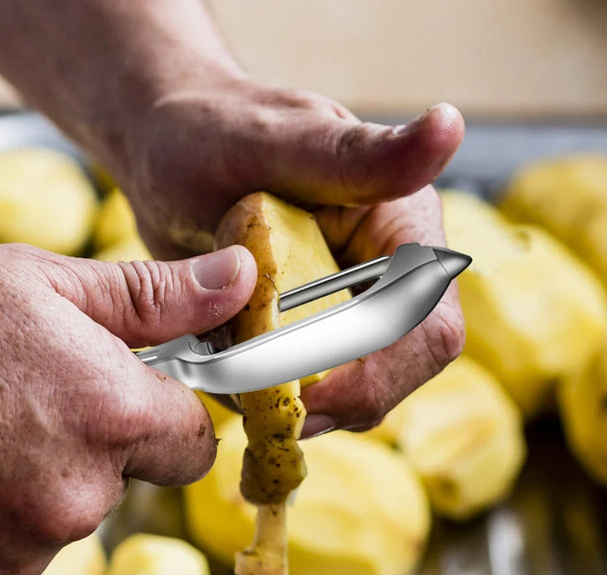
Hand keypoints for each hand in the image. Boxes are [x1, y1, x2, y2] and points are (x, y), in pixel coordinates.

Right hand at [0, 243, 255, 574]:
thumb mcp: (36, 282)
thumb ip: (153, 297)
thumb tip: (237, 283)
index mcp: (111, 416)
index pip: (195, 439)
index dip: (166, 415)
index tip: (134, 396)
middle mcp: (77, 497)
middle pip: (124, 480)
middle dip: (91, 445)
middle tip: (19, 399)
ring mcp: (17, 551)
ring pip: (60, 519)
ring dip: (29, 484)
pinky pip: (1, 553)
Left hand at [126, 80, 465, 430]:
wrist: (168, 157)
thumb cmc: (215, 131)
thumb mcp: (276, 141)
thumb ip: (358, 154)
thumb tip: (448, 126)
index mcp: (402, 227)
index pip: (426, 325)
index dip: (379, 372)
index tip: (308, 395)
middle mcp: (389, 276)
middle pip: (398, 371)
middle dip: (336, 400)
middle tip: (262, 407)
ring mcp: (350, 311)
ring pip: (354, 393)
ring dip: (299, 407)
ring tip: (235, 381)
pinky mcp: (313, 336)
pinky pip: (310, 392)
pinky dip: (272, 400)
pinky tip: (229, 377)